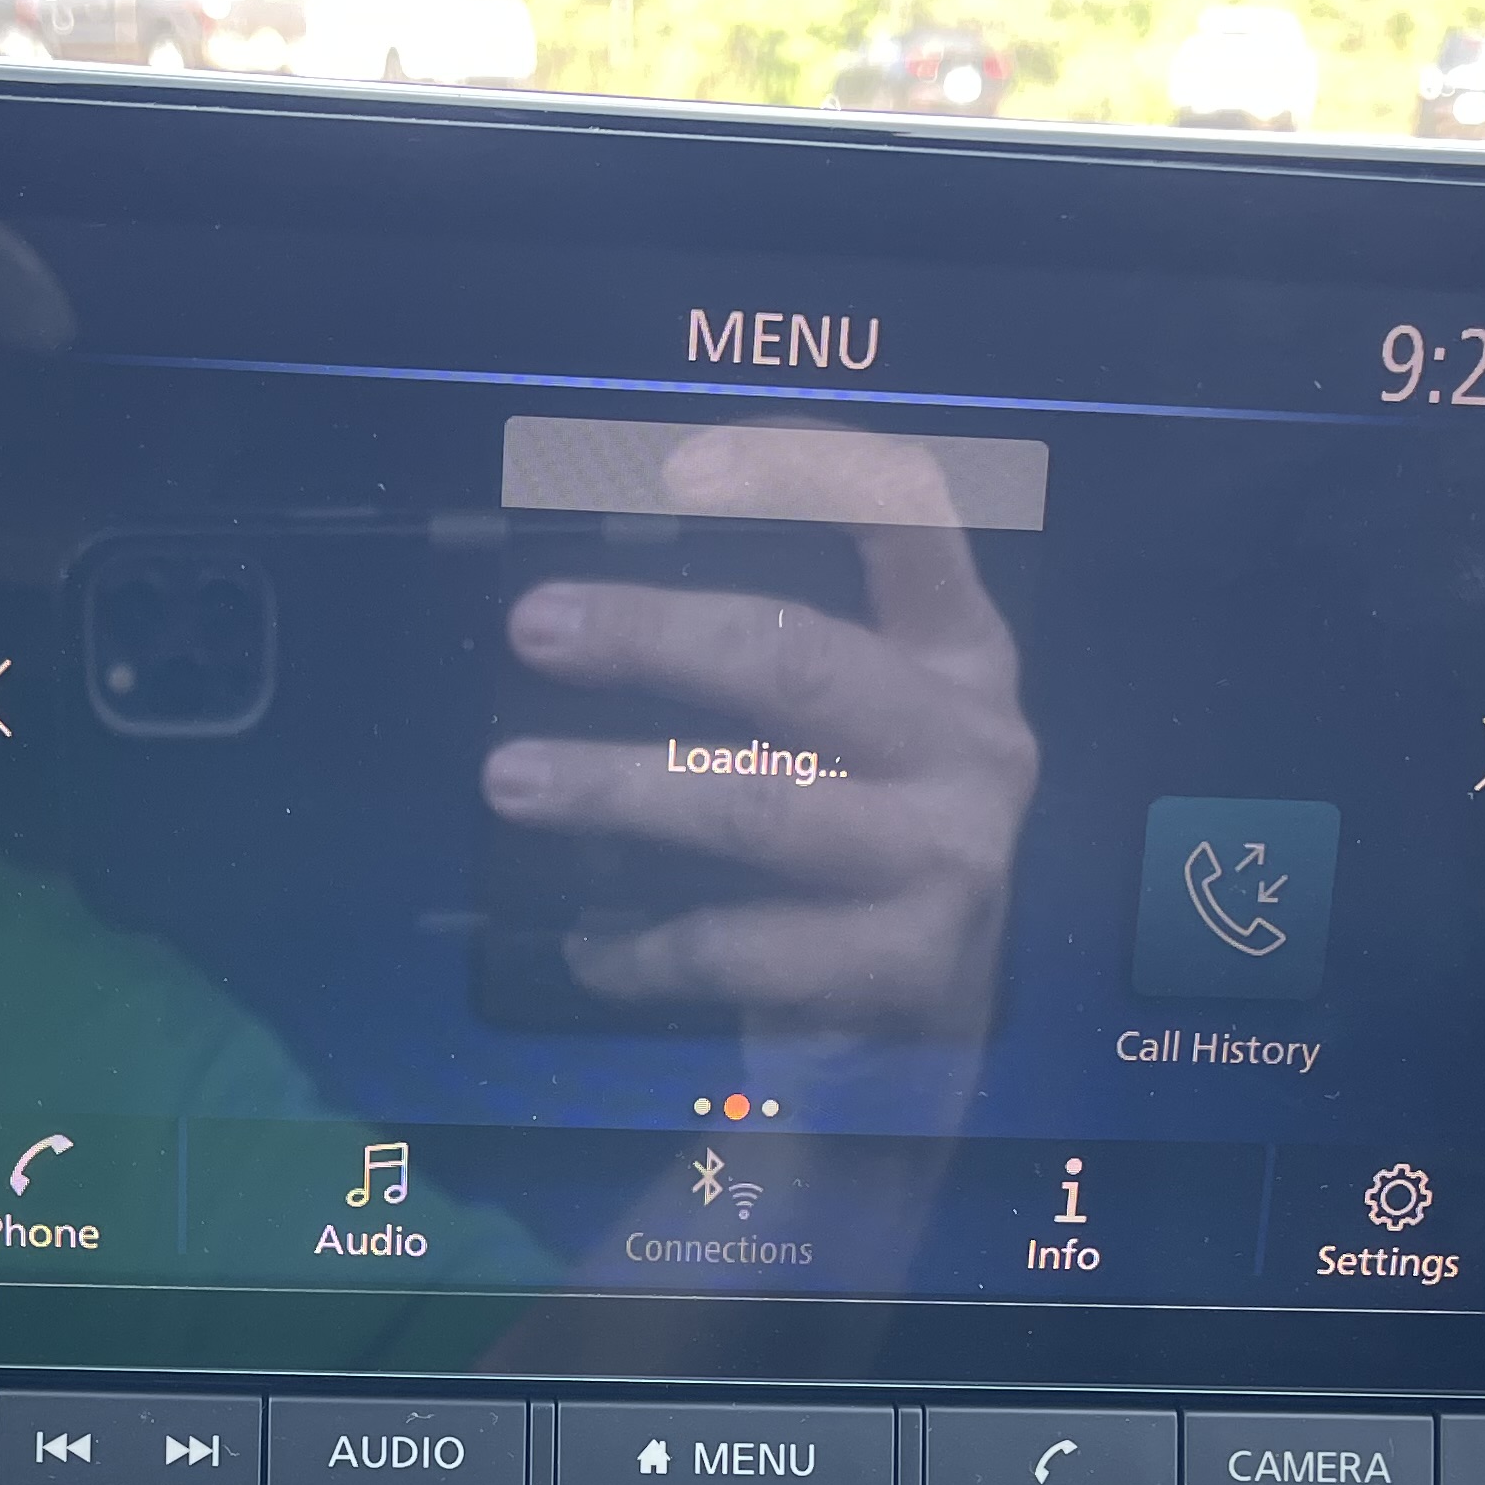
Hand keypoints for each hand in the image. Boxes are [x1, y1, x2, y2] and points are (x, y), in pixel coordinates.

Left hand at [480, 425, 1037, 1034]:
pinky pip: (741, 946)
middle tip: (536, 626)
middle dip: (654, 638)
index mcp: (961, 656)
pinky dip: (644, 946)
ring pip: (759, 806)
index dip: (803, 471)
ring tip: (510, 780)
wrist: (936, 1022)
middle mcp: (973, 742)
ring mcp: (951, 856)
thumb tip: (585, 599)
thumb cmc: (867, 843)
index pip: (911, 519)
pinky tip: (584, 945)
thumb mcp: (861, 731)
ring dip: (619, 787)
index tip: (681, 461)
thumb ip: (775, 657)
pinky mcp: (908, 965)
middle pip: (800, 664)